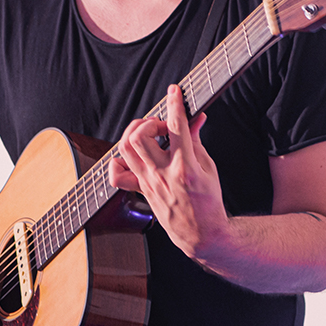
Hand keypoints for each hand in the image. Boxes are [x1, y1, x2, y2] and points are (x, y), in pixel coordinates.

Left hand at [108, 83, 229, 263]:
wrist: (200, 234)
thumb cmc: (208, 202)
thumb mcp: (209, 167)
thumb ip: (196, 140)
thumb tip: (194, 117)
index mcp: (185, 168)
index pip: (176, 127)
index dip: (175, 103)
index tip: (174, 91)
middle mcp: (162, 175)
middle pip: (139, 137)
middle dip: (148, 122)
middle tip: (161, 125)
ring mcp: (148, 183)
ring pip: (125, 149)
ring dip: (134, 133)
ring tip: (149, 134)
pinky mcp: (140, 190)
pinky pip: (117, 175)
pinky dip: (119, 160)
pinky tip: (134, 156)